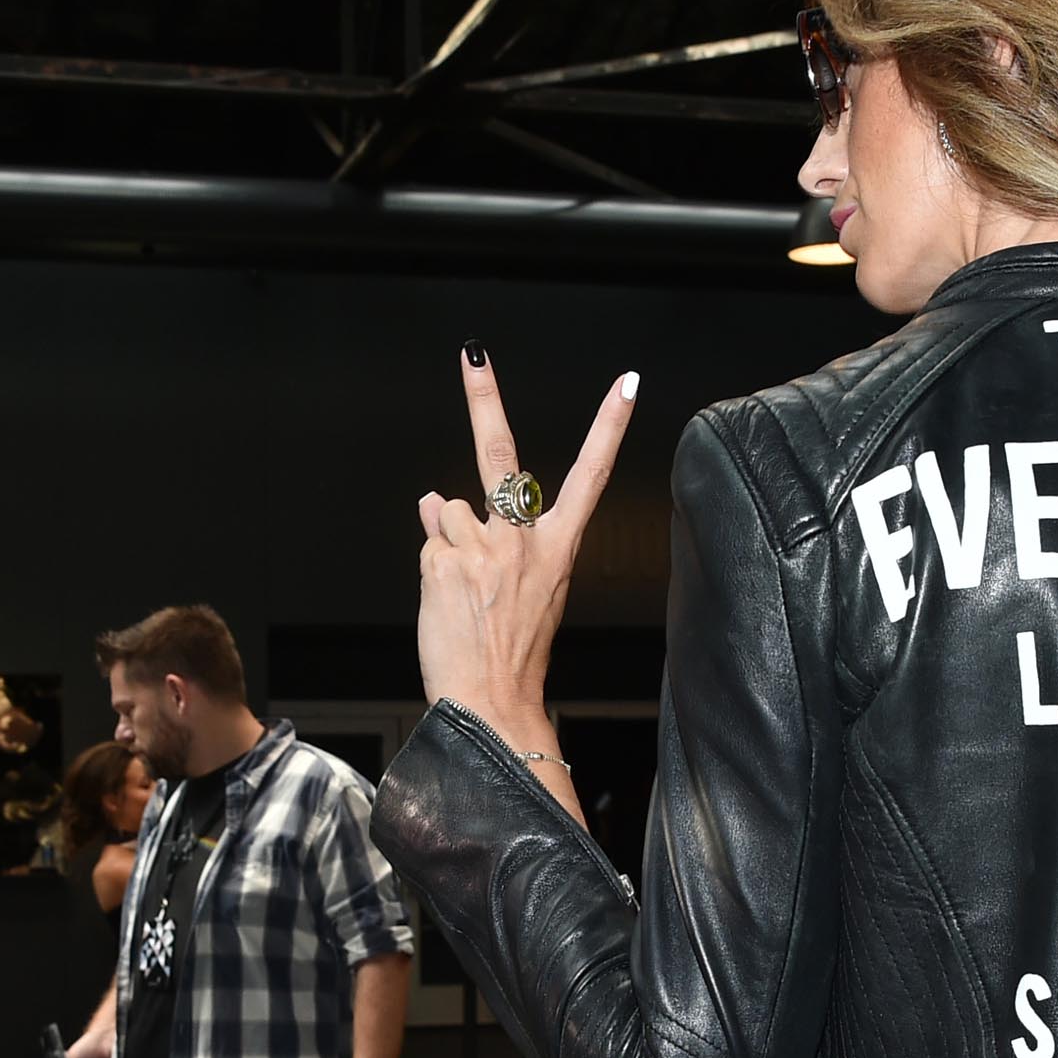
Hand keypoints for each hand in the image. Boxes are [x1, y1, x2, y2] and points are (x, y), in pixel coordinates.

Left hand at [414, 349, 638, 731]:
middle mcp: (524, 540)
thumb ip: (488, 541)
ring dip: (447, 544)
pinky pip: (429, 543)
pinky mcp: (446, 562)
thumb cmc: (514, 653)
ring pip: (448, 513)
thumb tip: (435, 496)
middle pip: (502, 455)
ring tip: (463, 592)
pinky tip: (447, 602)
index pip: (592, 474)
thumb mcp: (524, 593)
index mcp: (559, 547)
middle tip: (473, 355)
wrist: (492, 701)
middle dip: (485, 398)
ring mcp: (484, 548)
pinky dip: (431, 567)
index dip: (611, 426)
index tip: (628, 384)